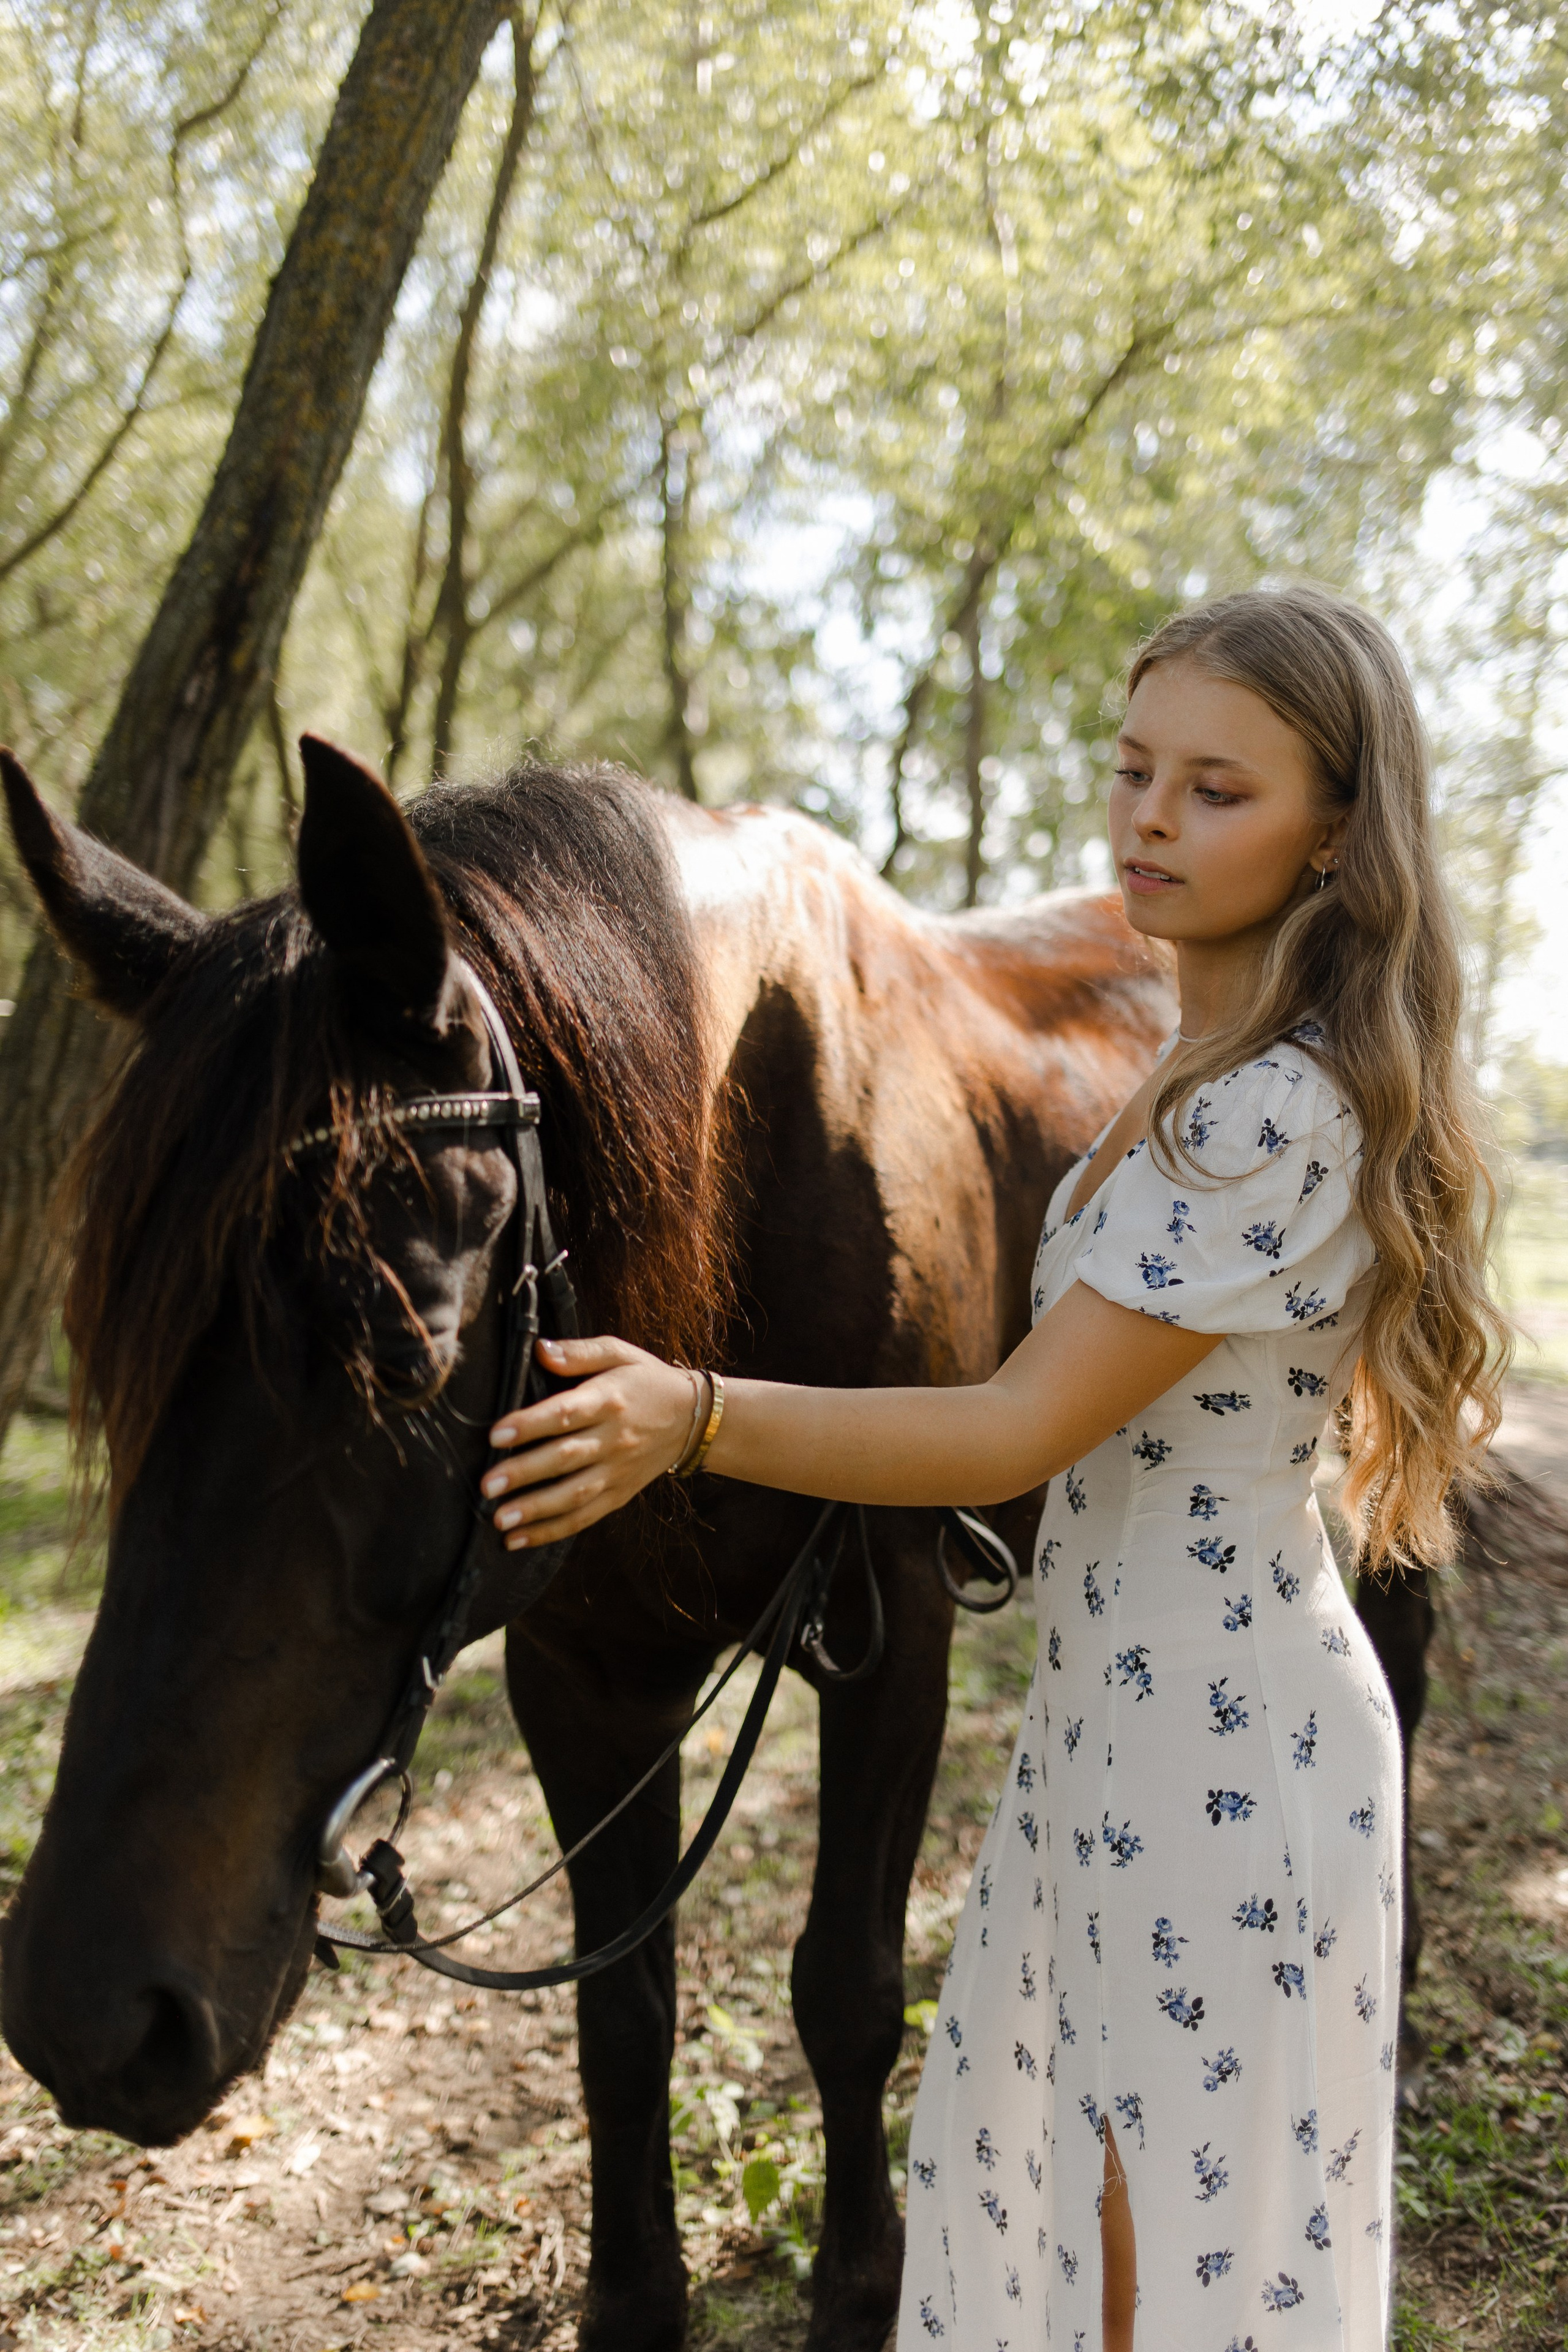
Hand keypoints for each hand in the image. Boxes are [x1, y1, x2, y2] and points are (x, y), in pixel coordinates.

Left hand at [481, 1335, 700, 1548]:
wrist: (693, 1419)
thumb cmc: (646, 1380)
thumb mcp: (620, 1353)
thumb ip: (579, 1352)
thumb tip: (540, 1350)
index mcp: (609, 1400)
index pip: (565, 1414)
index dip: (530, 1425)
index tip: (496, 1434)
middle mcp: (613, 1439)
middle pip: (565, 1459)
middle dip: (524, 1473)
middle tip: (486, 1486)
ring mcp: (617, 1472)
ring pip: (574, 1495)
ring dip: (536, 1510)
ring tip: (500, 1519)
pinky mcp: (619, 1495)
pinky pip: (584, 1517)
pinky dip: (551, 1531)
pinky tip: (519, 1539)